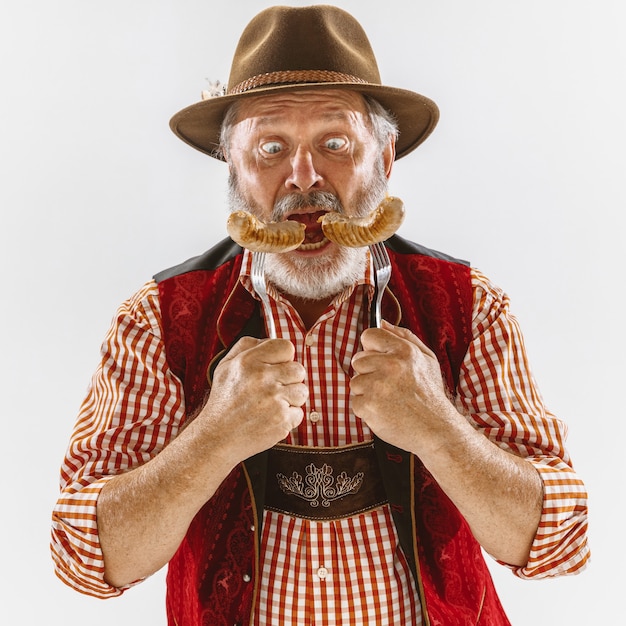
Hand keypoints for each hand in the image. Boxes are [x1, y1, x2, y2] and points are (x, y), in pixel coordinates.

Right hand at [199, 337, 307, 463]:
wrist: (217, 437)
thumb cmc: (224, 401)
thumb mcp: (225, 366)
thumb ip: (247, 346)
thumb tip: (268, 340)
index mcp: (249, 361)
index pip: (286, 347)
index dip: (284, 358)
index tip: (276, 368)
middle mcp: (262, 378)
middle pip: (298, 369)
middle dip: (289, 380)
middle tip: (273, 390)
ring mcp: (274, 399)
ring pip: (302, 392)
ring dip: (291, 399)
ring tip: (271, 405)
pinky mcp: (281, 420)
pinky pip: (299, 413)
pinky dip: (288, 418)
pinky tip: (271, 418)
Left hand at [350, 322, 452, 452]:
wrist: (436, 430)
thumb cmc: (430, 395)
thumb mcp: (427, 359)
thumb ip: (404, 337)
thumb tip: (382, 323)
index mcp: (404, 351)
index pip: (369, 336)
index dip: (372, 349)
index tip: (380, 361)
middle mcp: (390, 365)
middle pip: (358, 360)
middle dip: (369, 372)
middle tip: (389, 386)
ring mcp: (378, 386)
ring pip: (355, 382)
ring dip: (367, 392)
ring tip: (388, 399)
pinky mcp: (369, 405)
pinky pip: (355, 402)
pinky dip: (367, 409)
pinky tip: (384, 411)